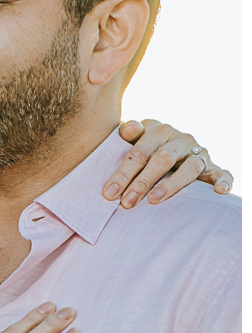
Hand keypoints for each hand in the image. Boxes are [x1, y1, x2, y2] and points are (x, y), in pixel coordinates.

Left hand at [103, 119, 232, 207]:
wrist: (173, 145)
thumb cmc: (145, 147)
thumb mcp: (134, 137)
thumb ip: (129, 132)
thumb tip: (128, 130)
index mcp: (158, 130)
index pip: (139, 151)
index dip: (123, 173)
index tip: (109, 193)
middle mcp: (180, 139)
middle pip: (161, 159)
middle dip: (142, 182)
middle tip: (127, 203)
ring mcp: (198, 152)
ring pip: (189, 167)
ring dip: (172, 185)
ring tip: (154, 200)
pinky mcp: (213, 166)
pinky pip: (221, 173)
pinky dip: (223, 181)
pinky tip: (219, 192)